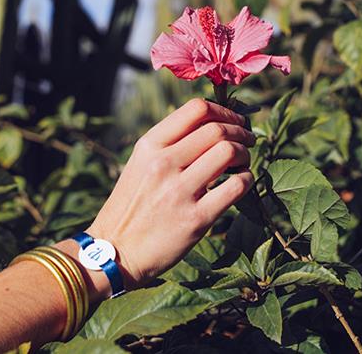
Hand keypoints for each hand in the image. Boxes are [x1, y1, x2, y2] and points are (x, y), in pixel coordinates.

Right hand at [87, 98, 254, 289]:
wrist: (115, 252)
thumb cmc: (130, 208)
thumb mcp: (139, 166)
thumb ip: (167, 146)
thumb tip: (209, 127)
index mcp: (148, 147)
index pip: (196, 110)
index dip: (223, 110)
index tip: (233, 120)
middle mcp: (163, 164)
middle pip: (217, 129)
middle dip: (240, 131)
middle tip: (246, 139)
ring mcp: (179, 191)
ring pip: (229, 152)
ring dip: (244, 154)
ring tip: (242, 162)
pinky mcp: (196, 219)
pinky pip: (236, 187)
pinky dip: (246, 180)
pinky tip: (241, 183)